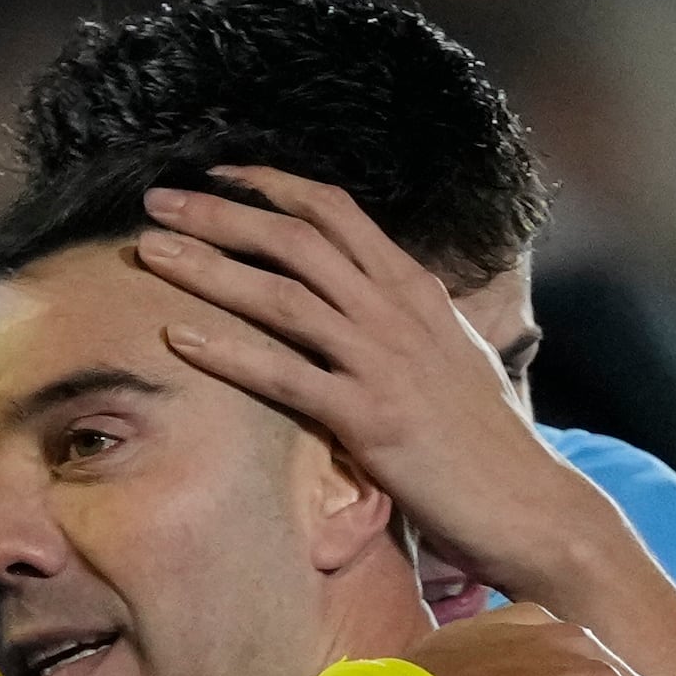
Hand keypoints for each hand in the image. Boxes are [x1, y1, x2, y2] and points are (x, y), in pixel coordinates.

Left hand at [127, 168, 621, 611]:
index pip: (337, 212)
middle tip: (158, 198)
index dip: (272, 186)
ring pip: (283, 296)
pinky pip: (285, 376)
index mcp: (414, 290)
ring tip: (148, 252)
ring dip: (209, 268)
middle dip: (222, 213)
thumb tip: (364, 294)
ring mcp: (384, 362)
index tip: (216, 174)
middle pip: (297, 239)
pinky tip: (176, 337)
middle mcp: (397, 312)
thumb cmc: (481, 438)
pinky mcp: (370, 418)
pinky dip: (228, 353)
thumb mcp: (446, 355)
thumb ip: (401, 320)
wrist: (527, 501)